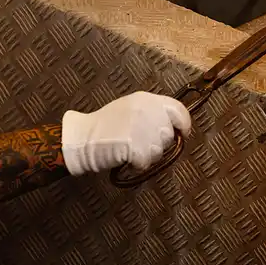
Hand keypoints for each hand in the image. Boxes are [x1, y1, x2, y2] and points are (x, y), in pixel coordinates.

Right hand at [61, 91, 191, 175]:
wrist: (82, 138)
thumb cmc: (105, 125)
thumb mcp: (130, 108)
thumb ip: (153, 112)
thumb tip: (175, 125)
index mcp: (147, 99)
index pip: (178, 110)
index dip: (183, 124)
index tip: (183, 133)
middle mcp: (147, 111)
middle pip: (169, 134)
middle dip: (160, 143)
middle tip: (143, 145)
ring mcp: (141, 128)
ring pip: (160, 150)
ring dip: (148, 156)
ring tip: (132, 151)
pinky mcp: (134, 145)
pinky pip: (146, 161)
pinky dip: (138, 165)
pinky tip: (127, 159)